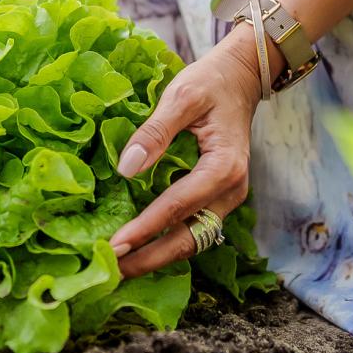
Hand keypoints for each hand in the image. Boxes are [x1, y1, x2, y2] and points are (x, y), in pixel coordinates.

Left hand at [108, 27, 270, 276]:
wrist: (240, 80)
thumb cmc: (210, 84)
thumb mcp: (181, 96)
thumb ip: (154, 132)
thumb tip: (126, 168)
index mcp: (224, 167)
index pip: (177, 207)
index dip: (144, 229)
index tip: (113, 247)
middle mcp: (231, 191)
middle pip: (189, 239)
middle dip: (149, 259)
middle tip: (111, 272)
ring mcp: (228, 198)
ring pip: (192, 240)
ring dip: (157, 257)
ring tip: (119, 268)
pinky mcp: (218, 199)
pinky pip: (192, 229)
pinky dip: (166, 243)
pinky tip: (138, 249)